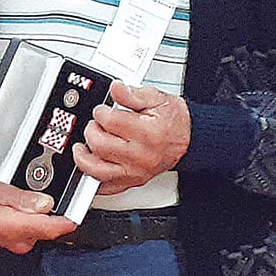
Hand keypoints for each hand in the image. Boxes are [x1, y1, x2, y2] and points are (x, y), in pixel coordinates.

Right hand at [0, 180, 78, 253]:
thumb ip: (21, 198)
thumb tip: (45, 203)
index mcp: (13, 226)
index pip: (50, 228)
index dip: (67, 221)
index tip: (77, 213)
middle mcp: (19, 240)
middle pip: (50, 229)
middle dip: (56, 214)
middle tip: (51, 196)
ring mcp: (19, 244)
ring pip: (44, 230)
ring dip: (45, 217)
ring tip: (33, 201)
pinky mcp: (19, 243)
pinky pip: (36, 232)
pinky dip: (37, 222)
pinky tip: (28, 211)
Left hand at [73, 83, 189, 194]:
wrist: (191, 140)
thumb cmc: (174, 121)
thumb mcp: (157, 99)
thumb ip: (133, 94)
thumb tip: (116, 88)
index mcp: (147, 133)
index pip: (110, 122)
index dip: (101, 112)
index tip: (102, 110)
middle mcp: (141, 156)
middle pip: (100, 145)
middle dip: (92, 131)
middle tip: (95, 125)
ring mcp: (136, 172)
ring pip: (97, 169)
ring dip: (83, 157)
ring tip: (83, 146)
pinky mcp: (133, 181)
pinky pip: (107, 187)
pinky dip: (93, 177)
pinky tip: (90, 166)